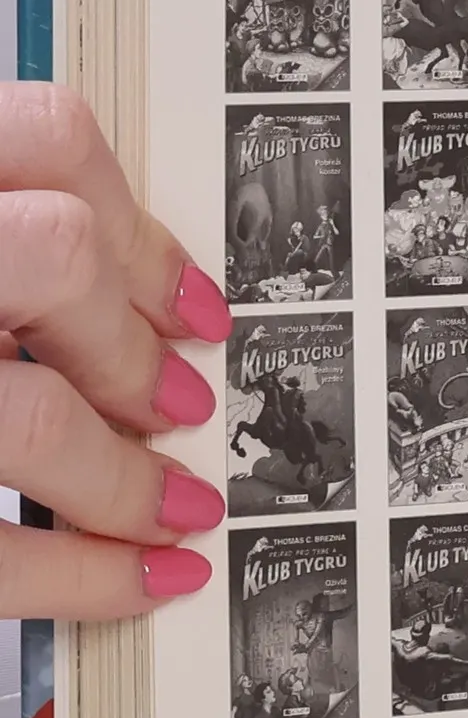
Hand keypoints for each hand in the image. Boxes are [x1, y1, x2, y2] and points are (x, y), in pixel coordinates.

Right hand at [0, 83, 231, 616]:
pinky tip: (137, 583)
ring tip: (178, 507)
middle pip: (54, 254)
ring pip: (27, 415)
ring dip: (121, 475)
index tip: (200, 305)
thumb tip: (152, 311)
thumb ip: (8, 239)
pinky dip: (77, 578)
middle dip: (132, 343)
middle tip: (181, 401)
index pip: (39, 134)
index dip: (138, 222)